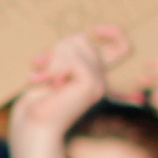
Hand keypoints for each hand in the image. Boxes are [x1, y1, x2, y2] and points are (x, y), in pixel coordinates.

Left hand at [6, 28, 131, 157]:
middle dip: (56, 48)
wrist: (33, 127)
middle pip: (82, 38)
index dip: (114, 31)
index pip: (123, 46)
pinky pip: (73, 59)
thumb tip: (77, 37)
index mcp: (93, 75)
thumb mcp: (52, 69)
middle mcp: (100, 79)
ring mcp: (98, 82)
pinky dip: (55, 67)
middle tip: (40, 67)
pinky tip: (49, 84)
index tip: (95, 29)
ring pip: (76, 44)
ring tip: (43, 79)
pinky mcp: (91, 85)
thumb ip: (66, 54)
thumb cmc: (37, 102)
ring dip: (52, 58)